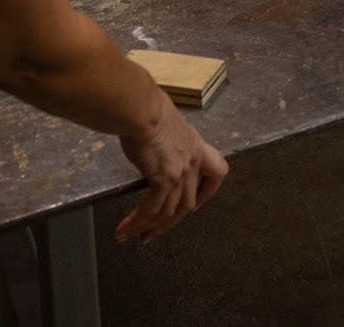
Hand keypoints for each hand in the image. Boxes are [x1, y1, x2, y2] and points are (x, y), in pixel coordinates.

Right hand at [116, 96, 228, 244]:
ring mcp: (180, 172)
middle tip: (152, 233)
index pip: (217, 172)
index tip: (196, 205)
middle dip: (169, 223)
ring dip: (148, 227)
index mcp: (196, 145)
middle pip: (188, 203)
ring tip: (130, 235)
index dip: (208, 192)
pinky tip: (126, 227)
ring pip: (168, 212)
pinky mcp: (163, 179)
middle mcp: (192, 162)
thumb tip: (154, 137)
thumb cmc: (148, 108)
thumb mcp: (167, 122)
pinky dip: (138, 221)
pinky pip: (151, 209)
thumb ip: (166, 137)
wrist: (142, 109)